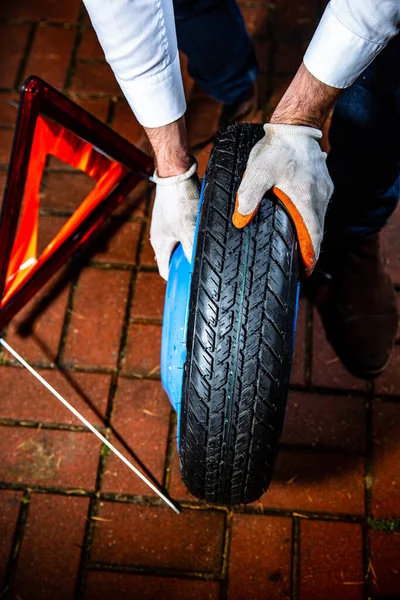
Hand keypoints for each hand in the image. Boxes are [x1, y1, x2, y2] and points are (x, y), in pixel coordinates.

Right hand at [150, 161, 200, 279]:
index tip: (194, 284)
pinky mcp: (176, 214)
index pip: (167, 271)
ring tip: (209, 250)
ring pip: (182, 244)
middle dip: (188, 264)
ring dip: (193, 249)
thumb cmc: (179, 201)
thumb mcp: (189, 231)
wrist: (176, 172)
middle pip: (175, 258)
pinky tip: (207, 232)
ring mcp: (168, 225)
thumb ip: (193, 252)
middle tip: (206, 267)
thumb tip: (200, 270)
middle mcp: (161, 236)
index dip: (179, 280)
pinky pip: (186, 231)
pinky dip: (195, 235)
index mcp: (159, 245)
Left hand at [233, 123, 333, 273]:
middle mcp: (320, 199)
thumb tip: (240, 221)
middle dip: (308, 250)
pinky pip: (317, 208)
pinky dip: (309, 219)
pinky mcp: (322, 183)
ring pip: (318, 220)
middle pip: (317, 232)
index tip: (304, 272)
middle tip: (297, 265)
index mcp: (307, 201)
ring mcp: (324, 190)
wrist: (295, 126)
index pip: (314, 238)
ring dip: (308, 234)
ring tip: (295, 247)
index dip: (310, 258)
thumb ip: (248, 197)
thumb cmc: (277, 149)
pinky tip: (297, 221)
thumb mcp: (257, 173)